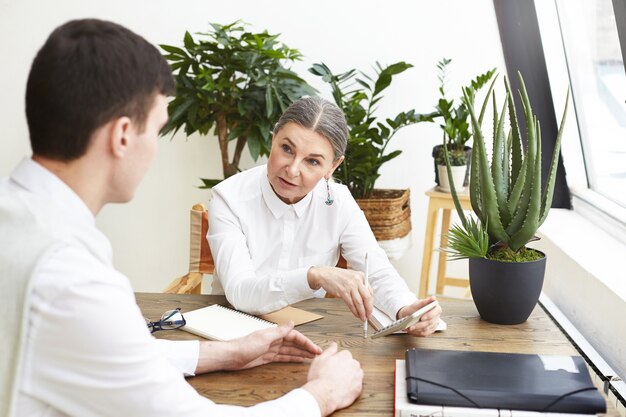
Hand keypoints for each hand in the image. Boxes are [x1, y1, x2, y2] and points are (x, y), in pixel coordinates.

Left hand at [196, 322, 321, 372]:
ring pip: (290, 351)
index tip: (315, 348)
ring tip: (312, 357)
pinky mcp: (267, 357)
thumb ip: (280, 331)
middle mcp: (274, 340)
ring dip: (301, 353)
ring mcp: (271, 349)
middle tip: (318, 354)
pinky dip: (291, 358)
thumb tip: (292, 322)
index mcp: (274, 334)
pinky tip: (298, 359)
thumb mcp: (265, 337)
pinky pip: (283, 357)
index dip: (305, 342)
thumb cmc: (245, 345)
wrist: (231, 356)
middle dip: (306, 348)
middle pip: (294, 343)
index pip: (294, 336)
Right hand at [303, 342, 362, 415]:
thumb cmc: (319, 377)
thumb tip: (334, 345)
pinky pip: (356, 386)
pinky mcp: (358, 389)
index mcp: (345, 356)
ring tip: (338, 383)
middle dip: (345, 368)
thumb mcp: (320, 359)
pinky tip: (341, 389)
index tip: (333, 366)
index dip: (338, 361)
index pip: (345, 355)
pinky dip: (350, 387)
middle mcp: (354, 365)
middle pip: (352, 364)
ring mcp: (358, 377)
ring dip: (349, 377)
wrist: (323, 395)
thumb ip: (329, 350)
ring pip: (355, 375)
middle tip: (334, 375)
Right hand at [307, 266, 372, 320]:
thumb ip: (359, 286)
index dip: (372, 303)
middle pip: (367, 297)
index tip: (371, 309)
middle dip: (369, 309)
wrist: (324, 274)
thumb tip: (366, 301)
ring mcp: (350, 285)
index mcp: (361, 275)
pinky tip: (355, 314)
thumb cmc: (337, 276)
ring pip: (359, 302)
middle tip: (369, 316)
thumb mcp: (352, 277)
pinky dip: (354, 311)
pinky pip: (351, 304)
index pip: (370, 292)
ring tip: (363, 317)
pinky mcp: (343, 291)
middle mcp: (357, 280)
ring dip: (362, 312)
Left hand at [397, 296, 441, 336]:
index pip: (436, 312)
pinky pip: (425, 333)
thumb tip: (433, 298)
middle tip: (411, 326)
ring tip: (409, 328)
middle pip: (430, 322)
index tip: (422, 318)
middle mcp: (437, 317)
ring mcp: (434, 324)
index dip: (429, 315)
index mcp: (436, 308)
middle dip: (420, 325)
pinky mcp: (430, 330)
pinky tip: (411, 331)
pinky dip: (417, 332)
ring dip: (417, 329)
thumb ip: (425, 302)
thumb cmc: (415, 308)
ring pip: (427, 329)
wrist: (410, 314)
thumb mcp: (417, 303)